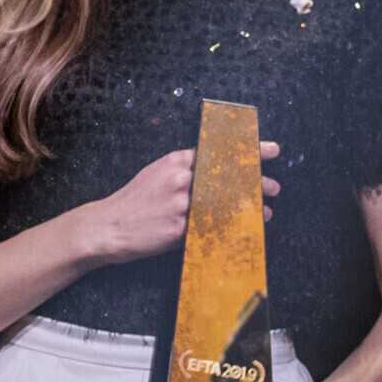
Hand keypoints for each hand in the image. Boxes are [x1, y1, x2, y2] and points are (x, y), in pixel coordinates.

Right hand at [74, 141, 281, 267]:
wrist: (108, 227)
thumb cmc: (134, 202)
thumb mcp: (156, 175)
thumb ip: (184, 171)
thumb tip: (216, 174)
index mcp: (175, 162)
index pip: (218, 151)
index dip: (248, 151)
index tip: (271, 150)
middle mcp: (181, 179)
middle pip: (228, 177)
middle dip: (255, 182)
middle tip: (274, 187)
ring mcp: (181, 204)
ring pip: (224, 204)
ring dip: (249, 208)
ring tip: (266, 211)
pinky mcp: (179, 229)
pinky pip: (212, 228)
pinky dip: (231, 229)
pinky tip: (247, 230)